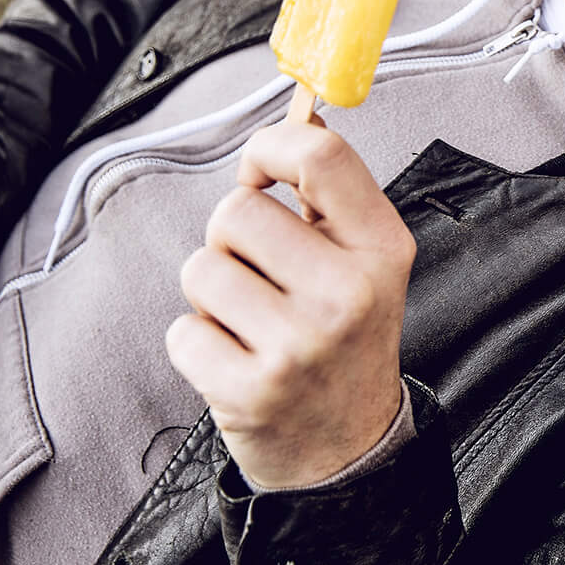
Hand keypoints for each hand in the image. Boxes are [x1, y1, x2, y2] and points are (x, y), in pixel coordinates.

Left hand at [168, 119, 413, 489]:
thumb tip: (299, 114)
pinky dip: (197, 344)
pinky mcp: (250, 389)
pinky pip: (182, 329)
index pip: (319, 153)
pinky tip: (237, 362)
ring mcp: (300, 344)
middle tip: (263, 278)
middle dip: (232, 239)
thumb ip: (331, 197)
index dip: (271, 148)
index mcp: (383, 248)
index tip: (261, 172)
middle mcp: (348, 293)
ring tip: (251, 324)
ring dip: (212, 294)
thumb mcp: (365, 264)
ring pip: (202, 267)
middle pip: (237, 209)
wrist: (348, 450)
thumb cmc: (344, 340)